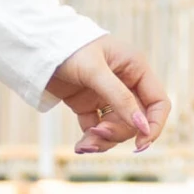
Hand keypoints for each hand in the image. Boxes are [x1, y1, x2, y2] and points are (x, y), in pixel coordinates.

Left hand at [45, 36, 170, 155]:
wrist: (35, 46)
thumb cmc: (68, 49)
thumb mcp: (95, 72)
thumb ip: (119, 98)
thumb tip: (141, 127)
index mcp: (135, 68)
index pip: (158, 103)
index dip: (154, 125)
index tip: (141, 144)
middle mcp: (124, 82)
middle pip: (135, 120)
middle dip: (118, 132)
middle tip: (97, 133)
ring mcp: (105, 95)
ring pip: (116, 127)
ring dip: (103, 139)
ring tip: (84, 145)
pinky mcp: (87, 103)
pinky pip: (96, 128)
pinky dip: (90, 139)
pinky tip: (81, 147)